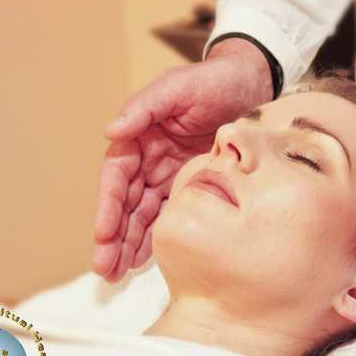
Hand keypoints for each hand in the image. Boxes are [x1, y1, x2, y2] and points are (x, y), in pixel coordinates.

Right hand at [92, 38, 272, 281]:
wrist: (252, 84)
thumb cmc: (212, 81)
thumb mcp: (177, 87)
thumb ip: (144, 107)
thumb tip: (111, 131)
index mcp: (140, 135)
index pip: (117, 176)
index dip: (108, 206)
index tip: (103, 235)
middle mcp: (149, 158)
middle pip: (125, 202)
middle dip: (113, 236)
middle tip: (105, 269)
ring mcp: (169, 173)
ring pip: (143, 214)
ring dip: (129, 243)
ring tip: (117, 274)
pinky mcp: (192, 184)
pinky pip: (169, 214)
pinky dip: (156, 237)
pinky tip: (145, 261)